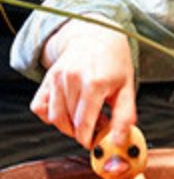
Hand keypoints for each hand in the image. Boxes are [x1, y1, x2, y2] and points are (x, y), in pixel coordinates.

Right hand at [30, 16, 135, 148]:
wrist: (98, 36)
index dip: (89, 139)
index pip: (84, 125)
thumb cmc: (114, 62)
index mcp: (94, 83)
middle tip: (97, 124)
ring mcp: (57, 78)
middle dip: (83, 131)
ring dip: (69, 125)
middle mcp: (72, 80)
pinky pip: (40, 107)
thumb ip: (124, 116)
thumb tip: (119, 142)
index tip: (95, 141)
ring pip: (55, 118)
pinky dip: (50, 115)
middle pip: (70, 123)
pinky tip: (67, 110)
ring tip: (86, 116)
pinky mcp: (47, 78)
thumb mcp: (127, 87)